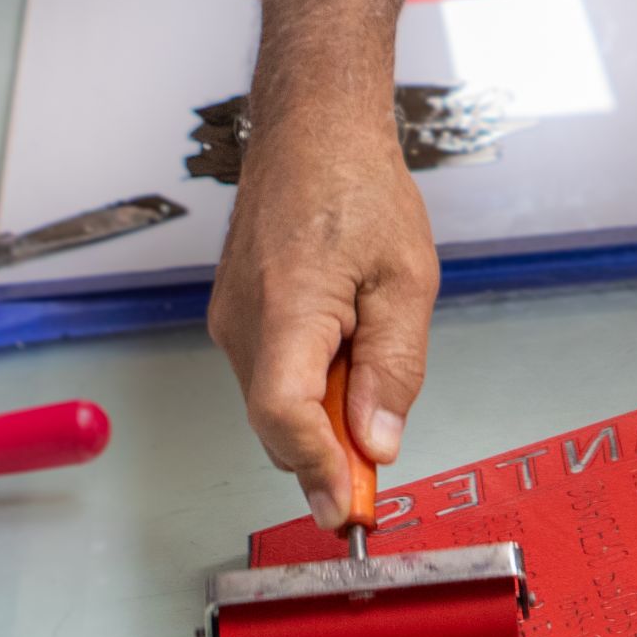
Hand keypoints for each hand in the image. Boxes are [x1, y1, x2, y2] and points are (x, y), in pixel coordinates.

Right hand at [209, 99, 439, 528]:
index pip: (283, 414)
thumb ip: (395, 366)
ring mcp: (230, 319)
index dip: (317, 468)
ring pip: (275, 402)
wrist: (311, 129)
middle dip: (328, 448)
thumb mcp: (406, 278)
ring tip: (369, 347)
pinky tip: (344, 341)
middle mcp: (242, 320)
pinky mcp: (234, 316)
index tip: (348, 507)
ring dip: (322, 409)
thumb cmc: (356, 185)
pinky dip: (308, 383)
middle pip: (278, 422)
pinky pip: (271, 374)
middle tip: (379, 453)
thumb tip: (377, 442)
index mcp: (287, 305)